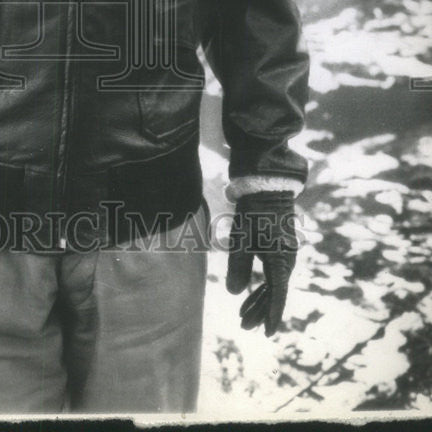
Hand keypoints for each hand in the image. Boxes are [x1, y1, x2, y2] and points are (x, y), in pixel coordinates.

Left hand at [226, 191, 297, 336]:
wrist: (267, 187)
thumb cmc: (253, 211)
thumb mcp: (242, 238)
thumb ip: (238, 265)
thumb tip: (234, 293)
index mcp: (280, 259)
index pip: (277, 295)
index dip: (271, 315)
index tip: (267, 332)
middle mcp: (287, 260)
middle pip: (274, 293)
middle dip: (259, 311)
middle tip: (243, 326)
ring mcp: (285, 254)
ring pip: (273, 284)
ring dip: (258, 300)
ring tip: (242, 316)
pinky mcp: (279, 248)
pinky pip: (271, 273)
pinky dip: (260, 286)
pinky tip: (248, 294)